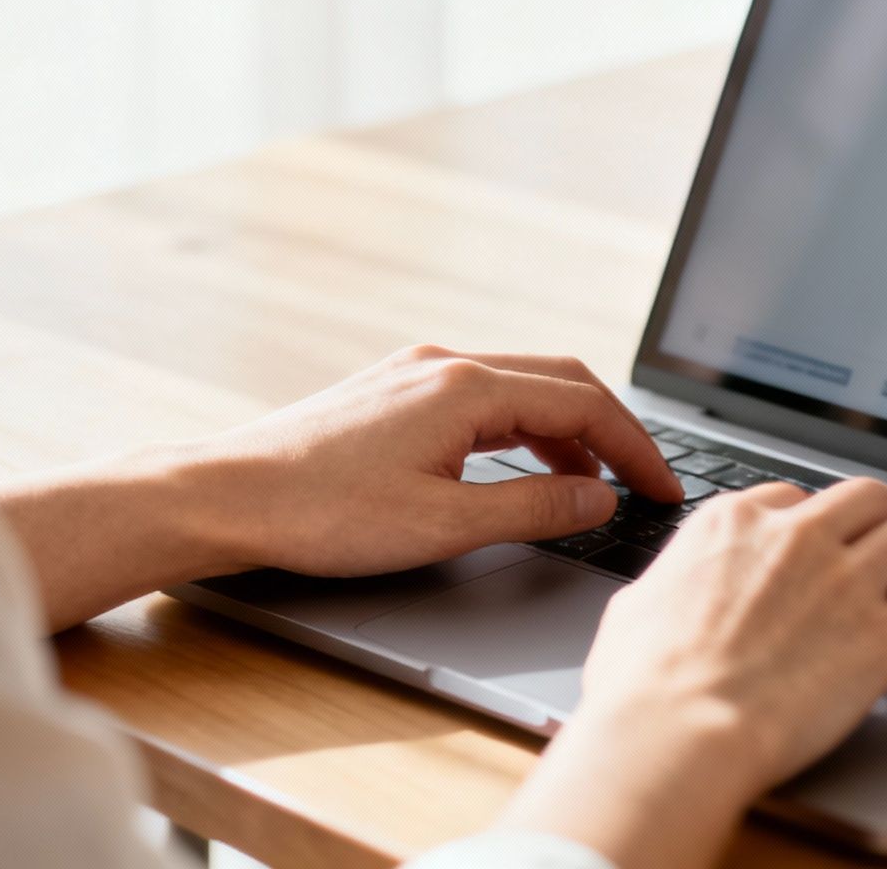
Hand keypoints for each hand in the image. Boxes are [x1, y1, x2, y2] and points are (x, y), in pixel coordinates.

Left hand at [0, 345, 681, 629]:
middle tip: (644, 482)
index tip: (663, 489)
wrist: (222, 497)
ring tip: (588, 488)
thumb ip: (534, 509)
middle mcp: (445, 362)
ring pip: (521, 386)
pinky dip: (521, 430)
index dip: (636, 449)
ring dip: (567, 432)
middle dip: (613, 431)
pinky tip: (518, 470)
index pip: (584, 404)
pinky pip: (482, 396)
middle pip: (561, 380)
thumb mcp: (444, 525)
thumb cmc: (321, 514)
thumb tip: (599, 500)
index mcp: (466, 387)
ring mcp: (414, 371)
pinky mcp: (391, 391)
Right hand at [503, 478, 886, 868]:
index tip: (821, 559)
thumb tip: (667, 596)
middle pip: (868, 498)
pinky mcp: (885, 633)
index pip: (795, 498)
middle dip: (879, 528)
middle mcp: (797, 537)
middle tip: (882, 566)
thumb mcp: (635, 608)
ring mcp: (846, 580)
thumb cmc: (642, 686)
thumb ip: (671, 585)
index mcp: (735, 524)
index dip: (814, 531)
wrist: (675, 732)